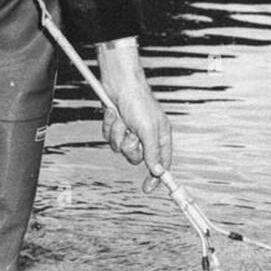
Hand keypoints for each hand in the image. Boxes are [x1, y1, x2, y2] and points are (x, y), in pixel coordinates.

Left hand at [97, 41, 172, 173]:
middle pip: (136, 157)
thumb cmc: (138, 102)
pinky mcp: (116, 125)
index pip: (161, 162)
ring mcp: (129, 130)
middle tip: (130, 135)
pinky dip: (109, 126)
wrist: (119, 83)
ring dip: (117, 134)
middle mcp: (145, 135)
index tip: (147, 188)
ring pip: (119, 147)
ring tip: (121, 119)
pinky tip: (113, 113)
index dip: (155, 176)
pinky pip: (109, 137)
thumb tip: (157, 171)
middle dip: (129, 148)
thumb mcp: (148, 129)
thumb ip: (153, 152)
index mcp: (160, 135)